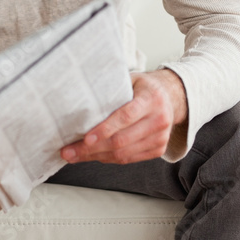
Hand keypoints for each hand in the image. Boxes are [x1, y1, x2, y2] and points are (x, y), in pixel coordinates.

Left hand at [60, 68, 187, 164]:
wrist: (170, 96)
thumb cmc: (144, 87)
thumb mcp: (131, 80)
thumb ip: (113, 90)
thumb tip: (81, 98)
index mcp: (151, 99)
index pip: (126, 116)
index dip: (105, 129)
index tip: (86, 138)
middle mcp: (159, 120)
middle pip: (121, 140)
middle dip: (91, 149)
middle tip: (69, 151)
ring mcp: (160, 137)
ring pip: (123, 154)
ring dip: (96, 156)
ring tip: (75, 155)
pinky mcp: (158, 149)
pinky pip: (128, 159)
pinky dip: (108, 159)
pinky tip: (93, 155)